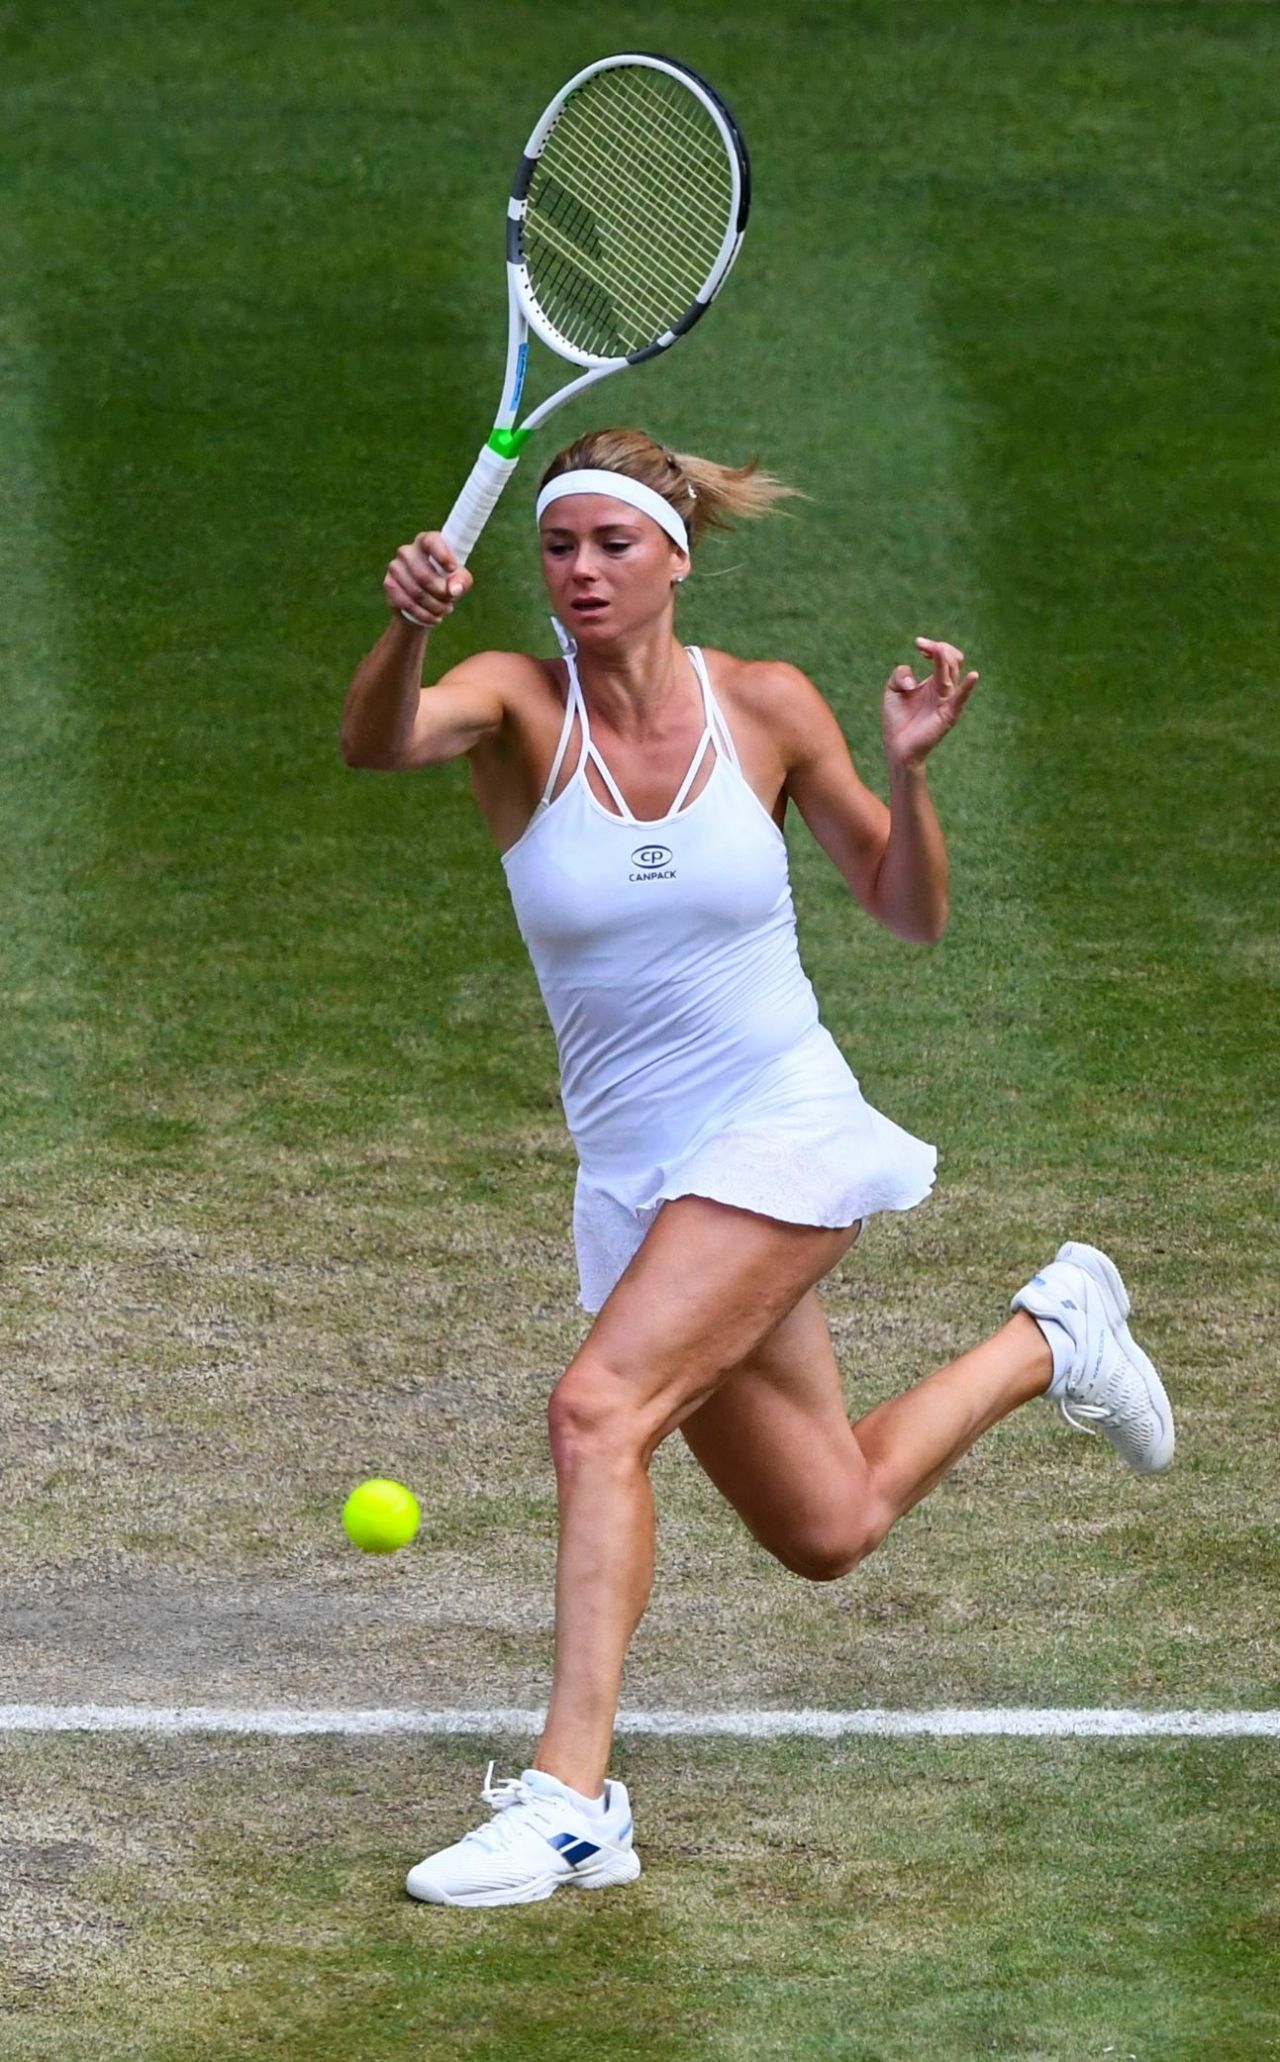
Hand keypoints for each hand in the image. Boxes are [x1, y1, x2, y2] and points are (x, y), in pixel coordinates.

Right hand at [384, 531, 473, 627]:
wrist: (424, 603)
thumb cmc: (445, 583)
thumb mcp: (460, 581)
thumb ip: (462, 581)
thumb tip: (454, 589)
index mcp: (426, 542)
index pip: (431, 542)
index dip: (443, 555)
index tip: (452, 569)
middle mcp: (407, 551)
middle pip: (423, 575)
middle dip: (440, 593)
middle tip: (450, 601)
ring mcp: (395, 567)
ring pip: (416, 592)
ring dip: (434, 607)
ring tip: (444, 610)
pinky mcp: (389, 584)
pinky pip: (406, 603)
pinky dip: (423, 614)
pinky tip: (434, 618)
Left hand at [882, 637, 978, 771]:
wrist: (898, 747)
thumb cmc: (897, 720)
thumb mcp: (892, 690)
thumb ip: (900, 674)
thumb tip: (912, 679)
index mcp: (933, 682)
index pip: (943, 656)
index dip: (932, 646)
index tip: (918, 643)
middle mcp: (943, 689)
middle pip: (952, 660)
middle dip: (938, 648)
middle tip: (920, 645)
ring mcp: (947, 700)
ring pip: (952, 673)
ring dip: (944, 659)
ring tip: (935, 650)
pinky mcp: (948, 714)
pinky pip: (960, 699)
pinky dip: (968, 687)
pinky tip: (973, 676)